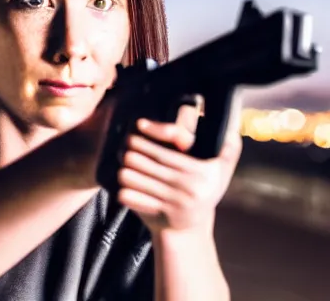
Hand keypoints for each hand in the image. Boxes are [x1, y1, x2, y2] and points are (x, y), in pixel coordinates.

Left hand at [117, 97, 242, 234]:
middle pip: (151, 159)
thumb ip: (228, 148)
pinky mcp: (162, 215)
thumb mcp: (221, 171)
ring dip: (126, 170)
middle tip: (125, 146)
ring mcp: (177, 201)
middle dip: (133, 150)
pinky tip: (122, 186)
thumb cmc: (202, 191)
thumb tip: (234, 125)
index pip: (175, 141)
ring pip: (139, 178)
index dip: (154, 131)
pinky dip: (126, 192)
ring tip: (122, 164)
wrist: (191, 233)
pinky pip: (135, 199)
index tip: (139, 124)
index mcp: (204, 169)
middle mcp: (192, 185)